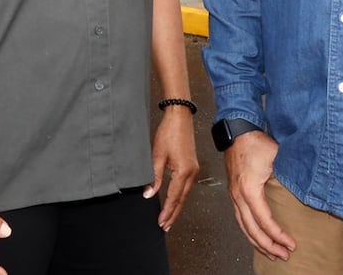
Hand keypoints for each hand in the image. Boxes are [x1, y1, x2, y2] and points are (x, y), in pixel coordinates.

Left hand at [144, 106, 198, 229]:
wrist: (179, 116)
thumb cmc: (169, 132)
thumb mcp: (157, 155)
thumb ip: (154, 177)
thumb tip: (149, 194)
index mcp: (183, 172)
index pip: (173, 198)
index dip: (167, 211)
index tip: (161, 222)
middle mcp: (191, 173)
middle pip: (182, 199)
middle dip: (173, 214)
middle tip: (166, 226)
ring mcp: (194, 169)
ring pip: (185, 194)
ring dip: (177, 206)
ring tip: (169, 217)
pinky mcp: (192, 165)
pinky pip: (186, 186)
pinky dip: (180, 195)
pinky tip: (175, 199)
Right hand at [224, 130, 295, 260]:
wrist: (236, 130)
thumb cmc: (254, 142)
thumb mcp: (276, 156)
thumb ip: (289, 172)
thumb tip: (307, 184)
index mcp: (249, 189)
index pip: (264, 221)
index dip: (278, 236)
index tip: (291, 244)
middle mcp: (238, 195)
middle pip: (251, 229)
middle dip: (268, 245)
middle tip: (284, 255)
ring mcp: (234, 194)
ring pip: (243, 226)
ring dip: (257, 242)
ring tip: (272, 253)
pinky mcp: (234, 192)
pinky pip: (240, 218)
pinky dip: (249, 232)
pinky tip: (258, 237)